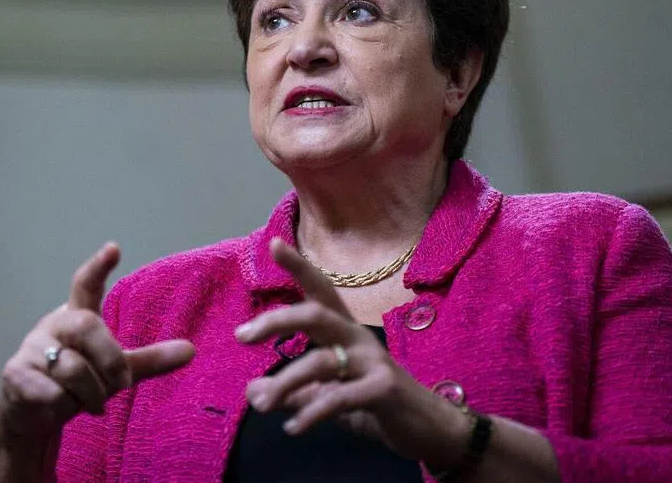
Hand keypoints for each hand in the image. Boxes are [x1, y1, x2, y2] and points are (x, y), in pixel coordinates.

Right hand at [0, 243, 194, 472]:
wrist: (30, 416)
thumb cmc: (75, 384)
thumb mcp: (114, 370)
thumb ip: (149, 359)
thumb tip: (191, 350)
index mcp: (77, 318)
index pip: (86, 285)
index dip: (99, 267)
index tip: (114, 249)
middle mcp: (53, 326)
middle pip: (88, 326)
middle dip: (110, 361)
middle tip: (118, 385)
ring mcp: (31, 347)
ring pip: (74, 369)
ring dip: (90, 394)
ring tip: (87, 403)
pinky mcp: (16, 373)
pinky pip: (54, 392)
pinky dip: (66, 406)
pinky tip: (59, 408)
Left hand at [234, 238, 467, 463]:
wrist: (429, 428)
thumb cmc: (374, 403)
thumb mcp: (326, 396)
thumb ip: (291, 391)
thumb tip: (252, 390)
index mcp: (344, 332)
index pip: (320, 290)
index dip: (298, 266)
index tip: (274, 243)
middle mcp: (357, 338)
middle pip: (316, 314)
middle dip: (278, 319)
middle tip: (242, 335)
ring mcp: (372, 362)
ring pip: (321, 362)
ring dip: (286, 383)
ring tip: (261, 405)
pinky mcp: (383, 390)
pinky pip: (340, 398)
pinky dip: (312, 413)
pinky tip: (293, 427)